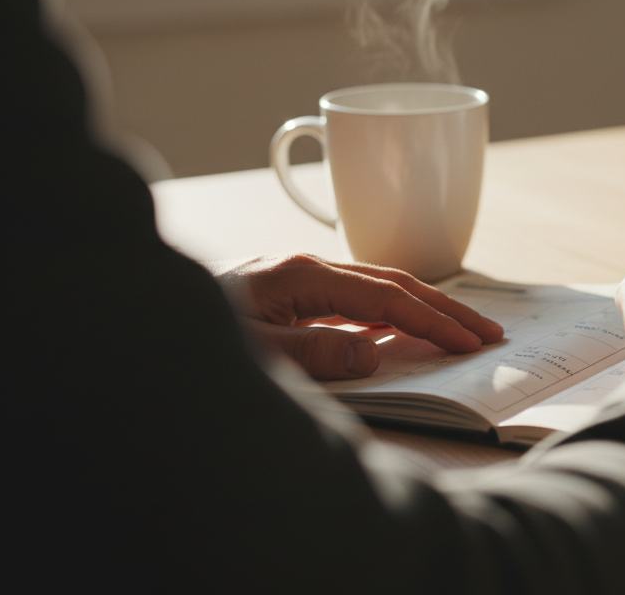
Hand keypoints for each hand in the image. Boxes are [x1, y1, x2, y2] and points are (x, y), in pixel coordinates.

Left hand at [212, 254, 502, 380]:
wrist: (134, 323)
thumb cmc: (192, 338)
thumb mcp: (253, 353)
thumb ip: (313, 353)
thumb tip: (374, 351)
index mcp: (304, 276)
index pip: (388, 297)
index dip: (434, 320)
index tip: (472, 341)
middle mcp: (308, 269)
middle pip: (394, 282)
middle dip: (445, 306)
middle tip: (490, 331)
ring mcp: (301, 279)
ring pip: (379, 287)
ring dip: (424, 306)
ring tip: (462, 328)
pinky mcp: (293, 294)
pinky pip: (357, 299)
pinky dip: (392, 311)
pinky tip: (401, 330)